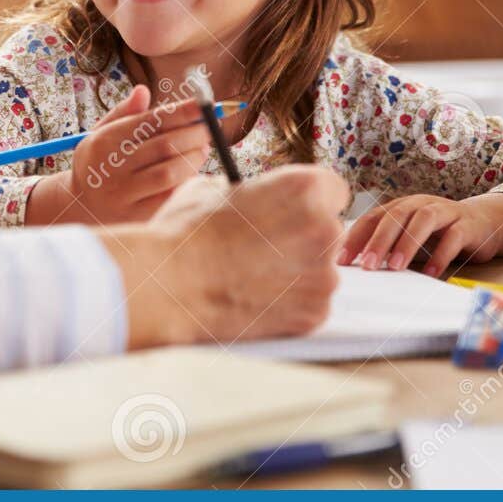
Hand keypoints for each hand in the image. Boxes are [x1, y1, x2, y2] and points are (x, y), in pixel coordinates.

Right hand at [27, 85, 213, 225]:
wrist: (81, 206)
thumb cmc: (99, 162)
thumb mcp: (101, 133)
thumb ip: (123, 112)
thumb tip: (143, 90)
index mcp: (106, 140)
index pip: (151, 121)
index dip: (182, 111)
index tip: (203, 105)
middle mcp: (112, 165)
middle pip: (165, 146)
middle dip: (194, 134)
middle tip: (209, 129)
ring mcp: (123, 193)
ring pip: (169, 172)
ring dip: (193, 158)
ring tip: (202, 149)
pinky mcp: (135, 215)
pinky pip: (168, 196)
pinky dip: (185, 181)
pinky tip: (191, 171)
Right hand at [102, 164, 347, 347]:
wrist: (170, 285)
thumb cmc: (187, 233)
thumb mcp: (214, 188)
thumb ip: (250, 192)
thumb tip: (254, 199)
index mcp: (304, 189)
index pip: (333, 189)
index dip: (309, 200)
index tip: (293, 209)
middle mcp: (325, 230)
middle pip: (328, 230)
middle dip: (302, 236)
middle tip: (266, 245)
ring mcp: (323, 276)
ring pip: (319, 269)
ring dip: (296, 271)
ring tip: (253, 274)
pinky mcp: (314, 313)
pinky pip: (310, 302)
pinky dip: (289, 303)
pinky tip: (255, 297)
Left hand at [337, 192, 500, 276]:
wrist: (485, 221)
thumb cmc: (439, 232)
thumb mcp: (411, 234)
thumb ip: (389, 245)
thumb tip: (357, 265)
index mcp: (402, 206)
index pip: (373, 217)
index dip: (357, 237)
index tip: (342, 260)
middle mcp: (421, 204)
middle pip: (396, 216)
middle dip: (379, 240)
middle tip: (367, 265)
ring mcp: (445, 212)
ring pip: (423, 221)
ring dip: (407, 243)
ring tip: (395, 267)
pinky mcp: (467, 225)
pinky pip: (453, 238)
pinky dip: (441, 255)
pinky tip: (430, 273)